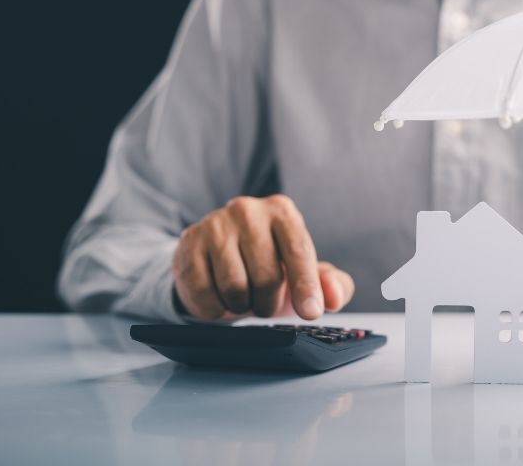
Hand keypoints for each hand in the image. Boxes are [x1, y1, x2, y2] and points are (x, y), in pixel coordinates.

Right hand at [173, 194, 354, 320]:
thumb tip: (335, 298)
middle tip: (265, 302)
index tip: (311, 312)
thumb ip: (331, 284)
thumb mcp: (304, 273)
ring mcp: (214, 225)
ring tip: (243, 297)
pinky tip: (219, 297)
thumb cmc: (270, 266)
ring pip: (235, 287)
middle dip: (269, 302)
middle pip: (266, 276)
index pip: (298, 251)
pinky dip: (215, 308)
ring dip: (242, 305)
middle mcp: (247, 210)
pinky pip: (204, 294)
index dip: (306, 286)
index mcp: (282, 212)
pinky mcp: (188, 245)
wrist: (216, 260)